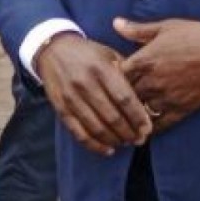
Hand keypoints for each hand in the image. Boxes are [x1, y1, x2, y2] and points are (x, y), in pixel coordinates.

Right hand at [34, 32, 151, 155]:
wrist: (51, 50)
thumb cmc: (87, 53)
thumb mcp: (109, 55)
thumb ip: (127, 73)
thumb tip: (147, 98)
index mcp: (101, 69)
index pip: (124, 98)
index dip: (138, 117)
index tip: (148, 129)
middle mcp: (85, 83)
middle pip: (112, 116)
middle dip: (129, 132)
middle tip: (139, 139)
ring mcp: (70, 97)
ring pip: (96, 127)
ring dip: (114, 140)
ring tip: (126, 143)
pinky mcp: (60, 107)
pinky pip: (78, 132)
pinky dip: (94, 145)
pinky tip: (108, 150)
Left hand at [116, 18, 199, 133]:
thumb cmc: (197, 37)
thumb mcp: (165, 27)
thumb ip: (137, 30)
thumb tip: (115, 23)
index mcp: (144, 60)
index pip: (114, 74)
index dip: (108, 78)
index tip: (104, 80)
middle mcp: (152, 81)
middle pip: (124, 94)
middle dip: (116, 98)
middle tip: (107, 104)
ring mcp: (166, 97)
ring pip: (139, 111)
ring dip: (130, 115)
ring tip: (121, 120)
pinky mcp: (182, 109)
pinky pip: (161, 124)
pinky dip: (150, 129)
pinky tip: (142, 133)